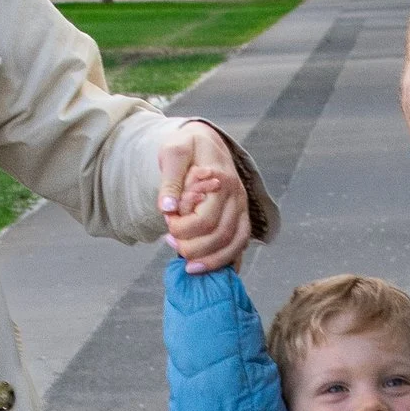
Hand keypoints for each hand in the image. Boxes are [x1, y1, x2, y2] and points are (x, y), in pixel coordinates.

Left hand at [156, 123, 250, 272]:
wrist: (206, 140)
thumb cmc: (187, 146)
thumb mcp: (173, 152)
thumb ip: (170, 180)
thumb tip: (167, 208)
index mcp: (222, 180)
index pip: (205, 219)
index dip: (183, 230)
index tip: (167, 224)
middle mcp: (237, 196)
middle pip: (221, 235)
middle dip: (193, 247)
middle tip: (170, 242)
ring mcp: (242, 207)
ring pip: (236, 243)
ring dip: (213, 261)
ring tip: (190, 267)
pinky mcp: (242, 216)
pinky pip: (241, 243)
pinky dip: (229, 259)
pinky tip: (212, 270)